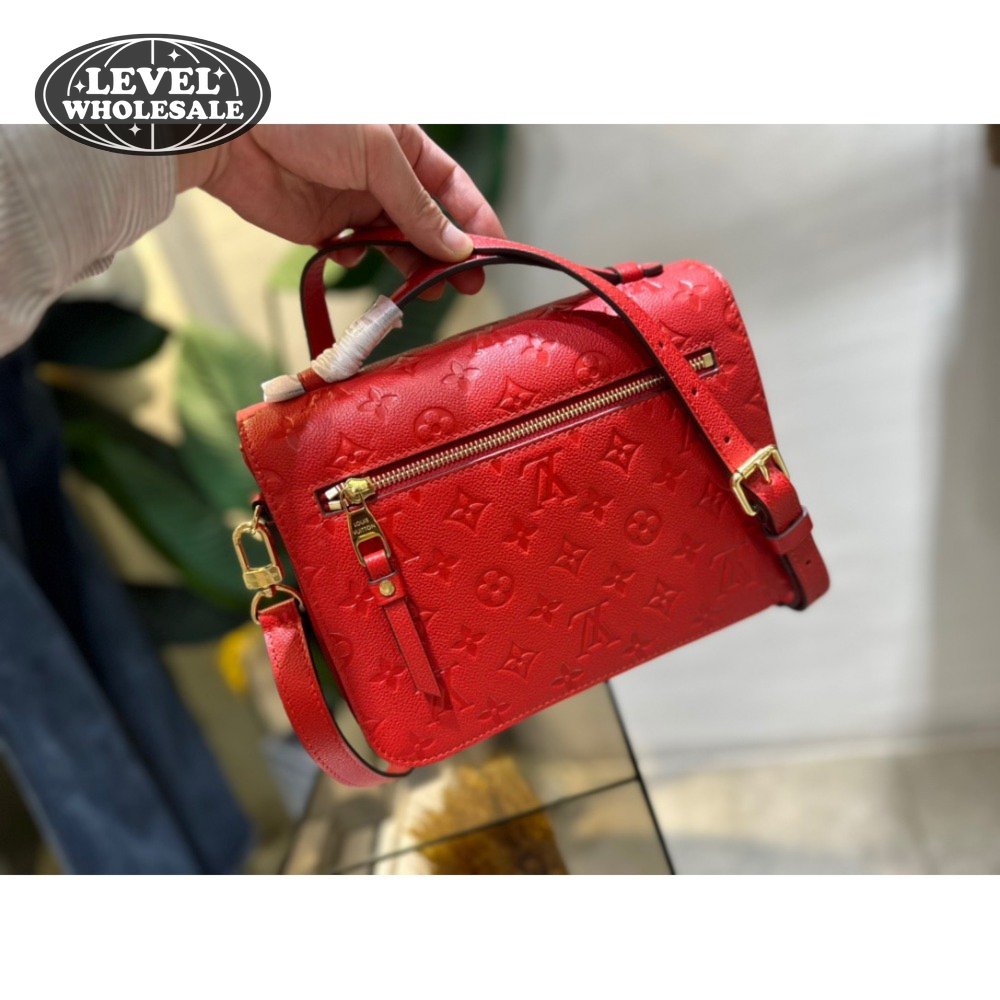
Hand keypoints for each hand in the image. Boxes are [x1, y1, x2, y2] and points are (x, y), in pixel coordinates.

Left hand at [176, 124, 505, 294]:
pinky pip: (354, 252)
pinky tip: (351, 253)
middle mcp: (382, 175)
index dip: (476, 220)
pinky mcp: (322, 227)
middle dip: (448, 253)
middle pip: (427, 221)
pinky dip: (359, 260)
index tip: (495, 254)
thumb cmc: (306, 118)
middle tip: (466, 285)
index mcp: (403, 145)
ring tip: (424, 289)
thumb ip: (417, 206)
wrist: (233, 132)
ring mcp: (353, 202)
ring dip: (411, 266)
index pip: (452, 187)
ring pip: (395, 243)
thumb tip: (457, 247)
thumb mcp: (377, 155)